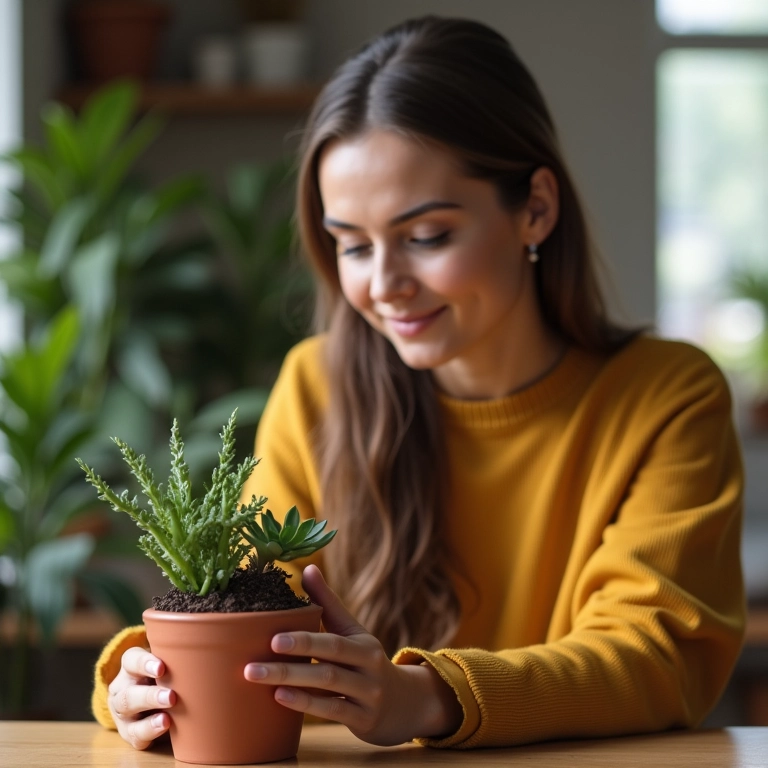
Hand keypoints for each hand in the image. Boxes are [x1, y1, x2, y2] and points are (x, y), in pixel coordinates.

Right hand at [108, 646, 175, 749]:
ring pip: (127, 715)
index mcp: (131, 668)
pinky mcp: (129, 732)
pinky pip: (134, 735)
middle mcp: (122, 689)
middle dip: (149, 696)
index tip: (162, 668)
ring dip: (148, 718)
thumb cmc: (167, 677)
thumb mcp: (169, 666)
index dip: (144, 663)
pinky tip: (163, 727)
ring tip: (167, 719)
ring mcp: (123, 713)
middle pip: (128, 693)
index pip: (131, 660)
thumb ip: (178, 660)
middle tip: (171, 697)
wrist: (155, 703)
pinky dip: (148, 732)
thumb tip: (206, 653)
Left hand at [244, 564, 462, 745]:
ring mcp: (368, 696)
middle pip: (328, 665)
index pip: (333, 640)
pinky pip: (333, 711)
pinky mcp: (364, 721)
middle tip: (251, 665)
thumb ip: (328, 603)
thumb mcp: (352, 633)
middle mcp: (369, 669)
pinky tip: (280, 698)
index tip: (273, 637)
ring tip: (258, 679)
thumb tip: (308, 567)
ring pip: (328, 688)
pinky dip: (306, 705)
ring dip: (291, 683)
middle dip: (289, 664)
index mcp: (364, 645)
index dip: (304, 639)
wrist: (403, 704)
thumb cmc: (366, 662)